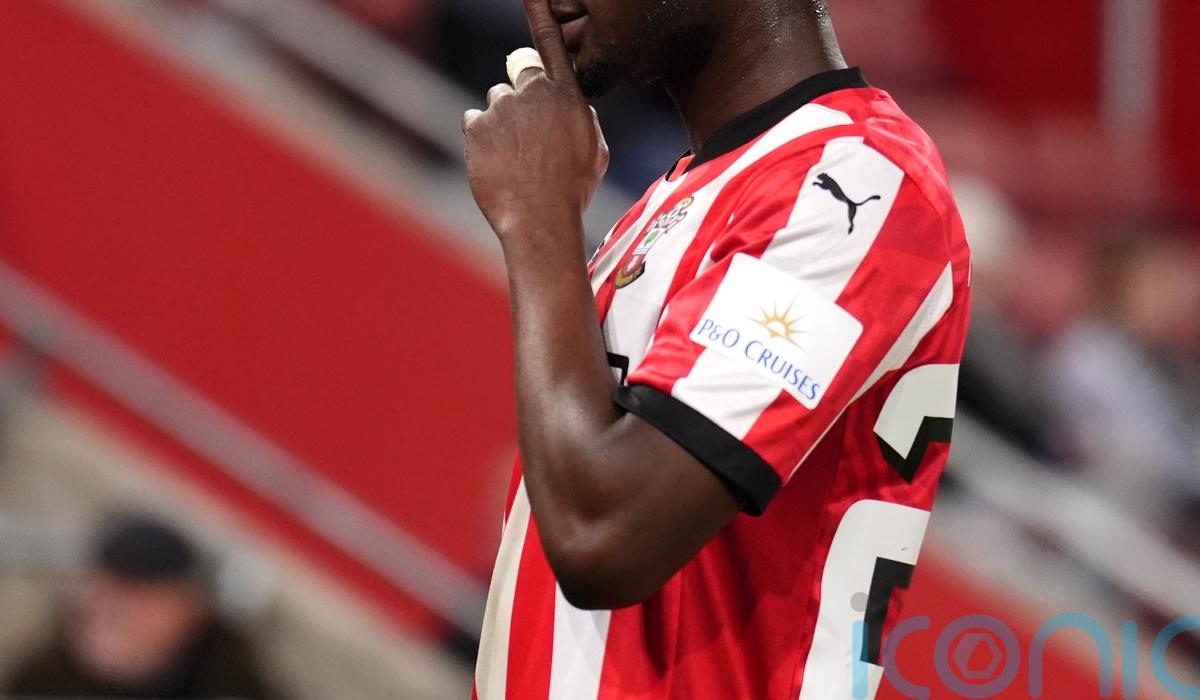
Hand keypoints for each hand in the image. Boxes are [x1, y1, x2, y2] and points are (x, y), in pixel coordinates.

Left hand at [462, 0, 608, 243]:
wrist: (540, 219)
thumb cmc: (572, 189)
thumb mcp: (595, 150)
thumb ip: (579, 117)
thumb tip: (567, 108)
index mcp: (567, 95)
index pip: (551, 44)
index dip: (540, 14)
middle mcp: (534, 92)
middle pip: (520, 75)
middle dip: (521, 96)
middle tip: (525, 132)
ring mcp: (502, 108)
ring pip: (496, 102)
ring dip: (501, 122)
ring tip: (514, 158)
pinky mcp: (476, 126)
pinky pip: (473, 123)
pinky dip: (481, 140)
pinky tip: (495, 164)